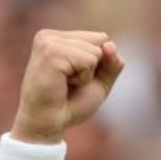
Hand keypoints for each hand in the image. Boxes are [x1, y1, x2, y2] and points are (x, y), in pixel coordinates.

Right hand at [10, 29, 125, 143]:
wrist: (49, 124)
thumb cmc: (70, 104)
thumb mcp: (98, 81)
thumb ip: (111, 62)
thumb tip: (110, 44)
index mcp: (58, 37)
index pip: (101, 38)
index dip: (98, 64)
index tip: (75, 78)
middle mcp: (50, 36)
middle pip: (101, 41)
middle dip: (94, 68)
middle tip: (70, 83)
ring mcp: (49, 42)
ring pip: (96, 51)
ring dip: (87, 75)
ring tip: (65, 83)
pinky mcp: (51, 52)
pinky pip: (89, 61)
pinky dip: (83, 78)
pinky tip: (63, 84)